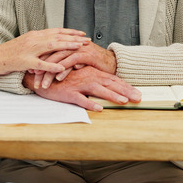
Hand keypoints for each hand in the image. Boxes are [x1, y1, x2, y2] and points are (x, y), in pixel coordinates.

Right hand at [0, 28, 89, 75]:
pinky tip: (62, 67)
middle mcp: (33, 39)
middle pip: (57, 36)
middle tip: (87, 39)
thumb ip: (38, 44)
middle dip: (73, 37)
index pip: (56, 31)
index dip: (70, 32)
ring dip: (67, 46)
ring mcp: (29, 49)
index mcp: (34, 35)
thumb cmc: (8, 53)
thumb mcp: (25, 45)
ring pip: (51, 46)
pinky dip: (52, 65)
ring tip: (79, 47)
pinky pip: (40, 63)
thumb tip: (50, 45)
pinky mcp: (24, 61)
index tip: (82, 33)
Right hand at [23, 66, 140, 111]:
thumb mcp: (81, 76)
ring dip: (111, 95)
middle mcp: (87, 77)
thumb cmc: (63, 78)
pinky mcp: (69, 92)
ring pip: (98, 89)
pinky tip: (99, 108)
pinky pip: (80, 99)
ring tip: (123, 101)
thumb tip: (109, 88)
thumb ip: (94, 80)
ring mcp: (78, 84)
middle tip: (138, 98)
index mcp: (92, 73)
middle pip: (109, 84)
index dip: (126, 86)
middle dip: (125, 91)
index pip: (113, 80)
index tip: (138, 93)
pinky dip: (90, 103)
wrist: (43, 76)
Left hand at [33, 42, 117, 88]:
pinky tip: (58, 78)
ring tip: (43, 83)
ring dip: (50, 71)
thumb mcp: (74, 62)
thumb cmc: (91, 63)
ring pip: (59, 58)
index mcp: (65, 44)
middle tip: (32, 79)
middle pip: (51, 54)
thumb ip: (64, 63)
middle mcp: (69, 45)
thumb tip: (52, 71)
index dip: (38, 62)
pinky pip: (72, 61)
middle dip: (41, 67)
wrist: (111, 61)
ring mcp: (77, 48)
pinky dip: (64, 69)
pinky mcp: (85, 54)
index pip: (47, 51)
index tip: (29, 72)